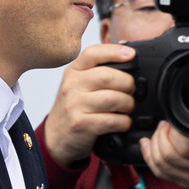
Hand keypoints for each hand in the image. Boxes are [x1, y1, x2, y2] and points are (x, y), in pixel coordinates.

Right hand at [41, 43, 136, 165]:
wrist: (56, 136)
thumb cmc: (75, 108)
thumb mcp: (80, 84)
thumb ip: (99, 71)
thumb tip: (128, 56)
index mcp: (74, 71)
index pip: (93, 53)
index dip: (114, 52)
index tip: (131, 55)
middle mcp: (71, 85)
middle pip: (107, 76)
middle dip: (128, 84)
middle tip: (132, 91)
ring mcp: (74, 105)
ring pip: (113, 99)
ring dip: (128, 104)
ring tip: (128, 108)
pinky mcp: (80, 124)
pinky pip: (111, 120)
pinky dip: (124, 122)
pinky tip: (123, 122)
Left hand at [138, 104, 188, 188]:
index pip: (187, 144)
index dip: (174, 130)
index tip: (175, 118)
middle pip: (168, 154)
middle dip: (161, 134)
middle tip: (166, 123)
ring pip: (161, 163)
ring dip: (154, 145)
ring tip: (159, 132)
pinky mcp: (184, 183)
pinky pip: (160, 173)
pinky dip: (150, 159)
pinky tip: (147, 146)